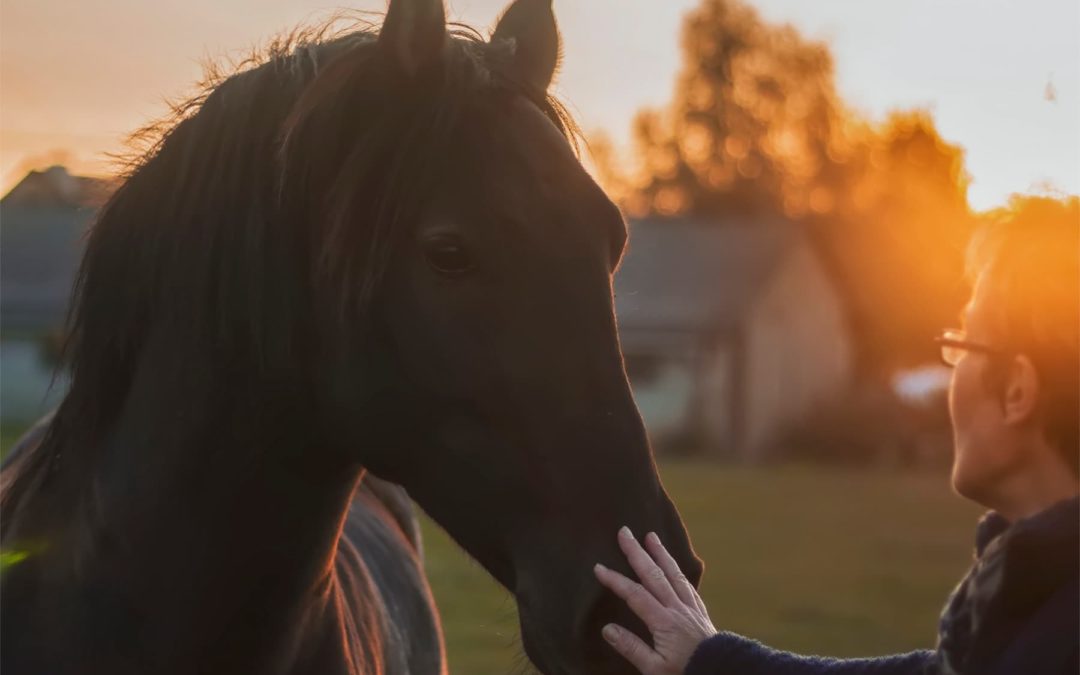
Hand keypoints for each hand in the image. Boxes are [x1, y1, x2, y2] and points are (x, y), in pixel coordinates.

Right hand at [593, 527, 715, 674]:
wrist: (721, 673)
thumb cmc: (685, 671)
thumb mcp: (654, 668)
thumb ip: (631, 648)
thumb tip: (607, 629)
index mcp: (663, 621)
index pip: (635, 594)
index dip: (616, 580)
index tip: (599, 567)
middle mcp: (677, 608)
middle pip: (654, 574)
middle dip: (637, 552)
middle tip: (625, 532)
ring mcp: (690, 608)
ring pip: (674, 574)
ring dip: (660, 553)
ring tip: (651, 536)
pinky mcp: (700, 612)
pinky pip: (688, 585)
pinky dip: (679, 570)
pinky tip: (674, 565)